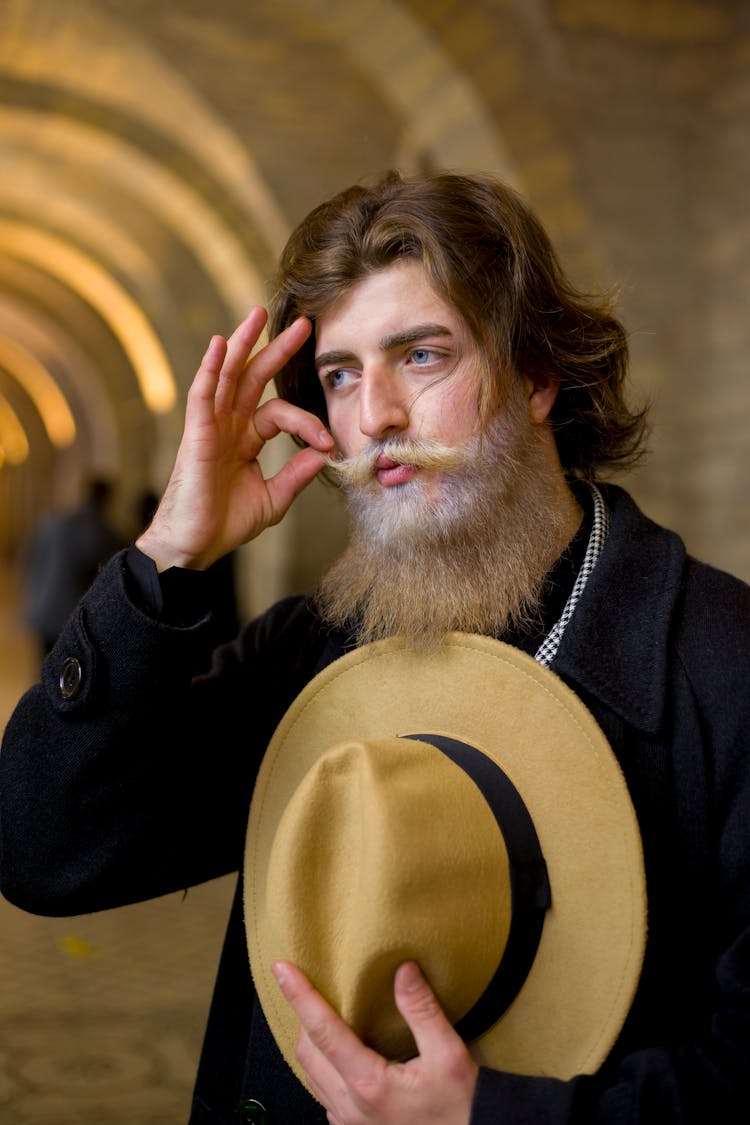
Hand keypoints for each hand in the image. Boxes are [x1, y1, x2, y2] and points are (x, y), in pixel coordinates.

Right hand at [136, 309, 332, 570]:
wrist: (194, 548)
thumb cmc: (224, 524)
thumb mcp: (273, 500)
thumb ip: (296, 475)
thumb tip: (324, 453)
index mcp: (244, 440)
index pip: (279, 413)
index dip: (306, 423)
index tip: (328, 442)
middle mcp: (227, 427)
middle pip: (252, 378)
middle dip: (276, 350)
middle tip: (302, 324)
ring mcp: (209, 428)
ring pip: (226, 377)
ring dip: (243, 344)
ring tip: (258, 315)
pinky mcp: (195, 436)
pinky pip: (202, 396)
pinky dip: (210, 369)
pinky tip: (221, 345)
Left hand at [273, 960, 478, 1124]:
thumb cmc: (461, 1108)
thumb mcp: (450, 1056)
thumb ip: (422, 1011)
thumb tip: (403, 970)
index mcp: (370, 1084)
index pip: (323, 1031)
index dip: (300, 996)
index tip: (283, 970)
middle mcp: (351, 1106)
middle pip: (307, 1051)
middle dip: (301, 1013)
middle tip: (304, 982)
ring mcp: (349, 1121)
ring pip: (310, 1074)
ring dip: (309, 1040)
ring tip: (316, 1011)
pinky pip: (322, 1092)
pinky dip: (321, 1064)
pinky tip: (337, 1050)